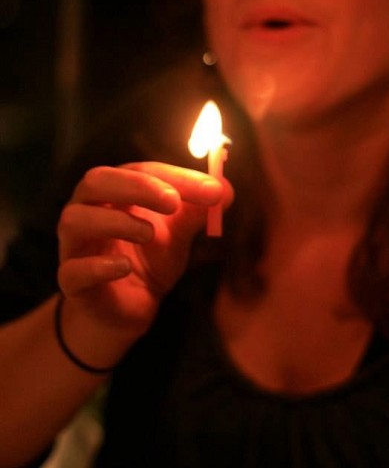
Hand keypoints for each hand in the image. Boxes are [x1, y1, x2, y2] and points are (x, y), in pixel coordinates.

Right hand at [57, 162, 231, 338]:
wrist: (129, 308)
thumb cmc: (149, 258)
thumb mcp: (178, 233)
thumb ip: (197, 211)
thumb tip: (226, 190)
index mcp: (115, 190)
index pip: (140, 170)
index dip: (175, 176)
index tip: (211, 190)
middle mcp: (88, 209)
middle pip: (96, 181)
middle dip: (136, 187)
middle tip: (172, 201)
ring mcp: (74, 245)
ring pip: (76, 220)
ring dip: (115, 221)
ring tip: (148, 234)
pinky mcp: (71, 281)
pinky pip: (72, 269)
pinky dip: (98, 265)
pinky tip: (125, 267)